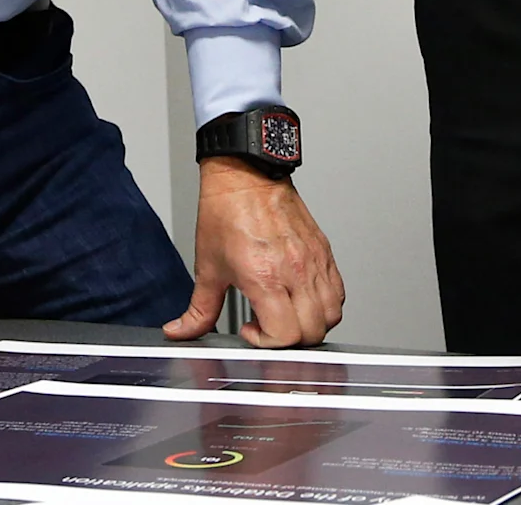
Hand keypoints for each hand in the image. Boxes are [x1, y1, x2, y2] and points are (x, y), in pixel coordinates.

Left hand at [168, 157, 344, 347]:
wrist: (245, 176)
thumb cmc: (227, 213)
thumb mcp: (207, 268)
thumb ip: (198, 310)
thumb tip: (182, 331)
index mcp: (265, 278)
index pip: (286, 334)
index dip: (268, 343)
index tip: (251, 330)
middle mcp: (295, 271)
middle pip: (313, 331)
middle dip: (290, 341)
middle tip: (268, 326)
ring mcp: (313, 261)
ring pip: (332, 314)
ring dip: (312, 325)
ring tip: (287, 314)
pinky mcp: (324, 251)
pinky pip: (339, 291)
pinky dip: (326, 305)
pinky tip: (302, 298)